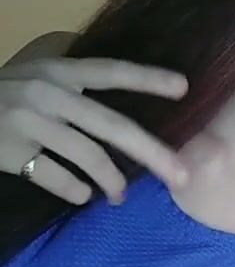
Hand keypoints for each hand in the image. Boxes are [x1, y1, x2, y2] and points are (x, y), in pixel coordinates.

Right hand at [0, 56, 188, 204]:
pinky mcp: (12, 152)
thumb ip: (73, 88)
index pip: (111, 72)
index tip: (185, 88)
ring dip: (112, 180)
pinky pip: (57, 177)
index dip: (148, 78)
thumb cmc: (1, 97)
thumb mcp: (35, 78)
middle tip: (180, 176)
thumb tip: (124, 117)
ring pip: (88, 156)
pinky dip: (75, 190)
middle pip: (111, 125)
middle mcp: (47, 93)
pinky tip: (82, 195)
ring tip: (120, 195)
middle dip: (152, 153)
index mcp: (57, 71)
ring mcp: (29, 122)